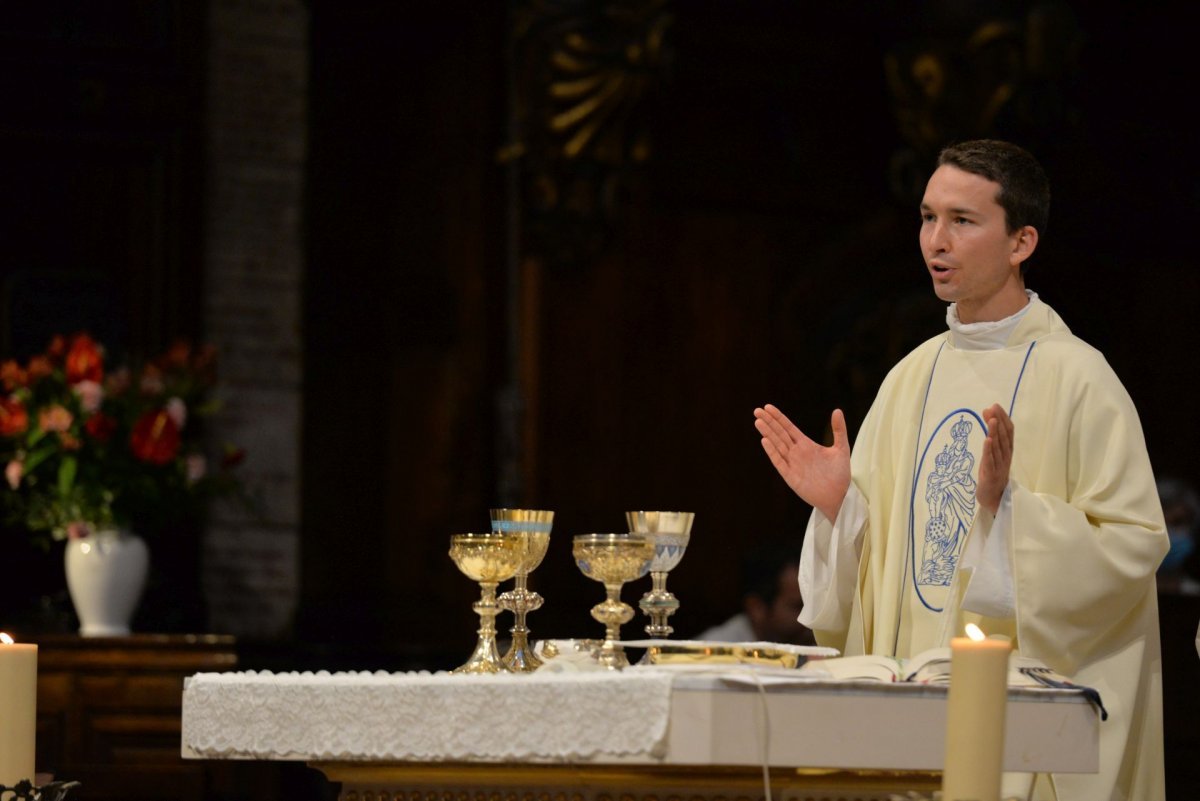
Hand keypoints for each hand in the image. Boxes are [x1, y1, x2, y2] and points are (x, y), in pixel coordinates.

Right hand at [754, 404, 850, 520]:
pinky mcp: (790, 476)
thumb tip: (837, 410)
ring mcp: (792, 464)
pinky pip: (779, 461)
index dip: (778, 417)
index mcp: (806, 444)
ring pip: (777, 445)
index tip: (768, 407)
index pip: (788, 428)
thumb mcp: (841, 448)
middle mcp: (796, 452)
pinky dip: (772, 451)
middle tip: (757, 410)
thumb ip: (839, 430)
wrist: (839, 496)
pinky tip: (765, 441)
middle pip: (779, 434)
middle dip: (769, 422)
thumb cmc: (840, 474)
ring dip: (768, 433)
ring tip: (758, 421)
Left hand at [977, 403, 1013, 513]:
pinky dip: (989, 450)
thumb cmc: (993, 474)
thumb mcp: (994, 455)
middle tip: (993, 407)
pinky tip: (987, 440)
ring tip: (991, 420)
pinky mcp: (991, 475)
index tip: (996, 406)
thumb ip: (993, 438)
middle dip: (998, 421)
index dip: (1003, 418)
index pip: (1008, 432)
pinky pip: (990, 461)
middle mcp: (1006, 457)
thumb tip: (990, 418)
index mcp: (1007, 451)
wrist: (994, 499)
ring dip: (995, 432)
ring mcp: (999, 466)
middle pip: (1004, 437)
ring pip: (998, 447)